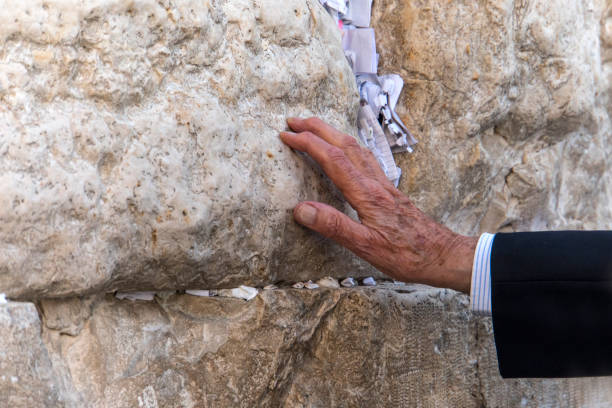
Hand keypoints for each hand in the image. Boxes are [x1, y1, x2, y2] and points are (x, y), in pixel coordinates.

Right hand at [280, 117, 476, 292]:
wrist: (443, 255)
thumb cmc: (407, 255)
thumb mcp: (366, 247)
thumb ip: (334, 226)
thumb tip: (301, 208)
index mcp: (367, 194)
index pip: (332, 159)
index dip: (308, 143)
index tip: (287, 135)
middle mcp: (376, 183)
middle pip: (345, 145)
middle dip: (318, 128)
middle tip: (294, 120)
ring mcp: (385, 185)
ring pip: (357, 148)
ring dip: (334, 133)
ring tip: (316, 128)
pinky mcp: (391, 191)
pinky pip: (367, 158)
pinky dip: (351, 146)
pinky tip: (350, 151)